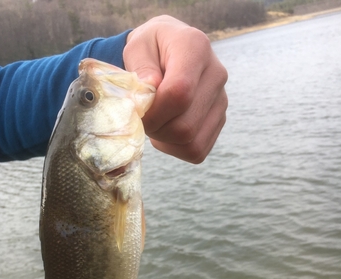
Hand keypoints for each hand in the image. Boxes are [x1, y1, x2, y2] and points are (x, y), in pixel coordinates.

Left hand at [123, 15, 227, 163]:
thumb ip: (140, 69)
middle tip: (143, 117)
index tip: (137, 110)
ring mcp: (222, 100)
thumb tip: (148, 94)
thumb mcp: (136, 48)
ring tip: (155, 122)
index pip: (180, 93)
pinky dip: (175, 148)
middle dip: (156, 129)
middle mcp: (217, 74)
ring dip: (165, 140)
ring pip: (192, 143)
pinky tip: (165, 130)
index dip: (154, 112)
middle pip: (185, 126)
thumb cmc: (150, 50)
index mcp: (196, 48)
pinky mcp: (219, 120)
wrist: (169, 50)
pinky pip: (197, 150)